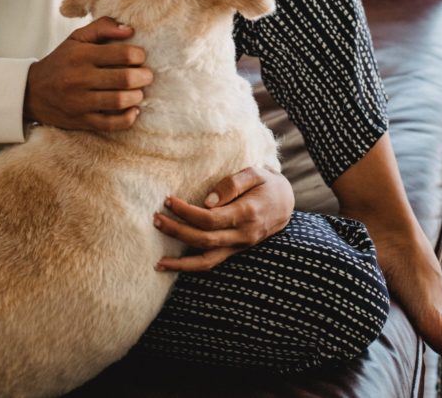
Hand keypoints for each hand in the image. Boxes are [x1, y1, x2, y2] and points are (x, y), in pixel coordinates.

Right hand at [24, 17, 151, 131]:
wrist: (31, 92)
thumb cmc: (61, 61)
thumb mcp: (76, 38)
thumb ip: (102, 27)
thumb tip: (130, 30)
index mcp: (81, 55)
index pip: (122, 54)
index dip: (139, 55)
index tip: (140, 57)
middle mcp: (80, 78)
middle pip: (125, 79)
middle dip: (144, 76)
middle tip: (147, 75)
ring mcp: (80, 102)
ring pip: (120, 101)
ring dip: (137, 96)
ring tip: (139, 91)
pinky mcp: (81, 121)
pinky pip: (110, 124)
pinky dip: (128, 118)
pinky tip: (134, 110)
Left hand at [154, 167, 293, 271]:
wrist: (286, 203)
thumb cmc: (267, 184)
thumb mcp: (255, 173)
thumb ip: (232, 184)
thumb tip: (207, 201)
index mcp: (246, 213)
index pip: (210, 219)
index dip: (187, 212)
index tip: (168, 200)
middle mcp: (242, 235)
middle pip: (204, 239)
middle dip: (177, 231)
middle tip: (155, 219)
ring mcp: (239, 247)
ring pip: (207, 261)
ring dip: (181, 262)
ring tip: (158, 261)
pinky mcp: (235, 251)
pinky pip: (211, 263)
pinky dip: (190, 268)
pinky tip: (171, 266)